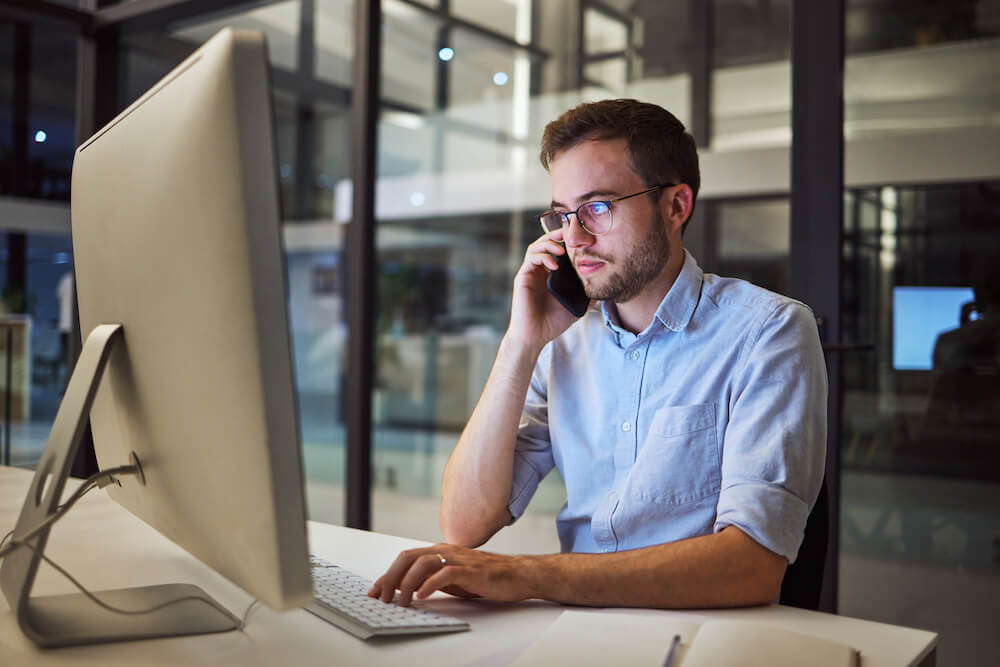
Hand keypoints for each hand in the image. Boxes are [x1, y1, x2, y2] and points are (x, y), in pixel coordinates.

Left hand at [367, 544, 531, 606]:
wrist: (516, 574)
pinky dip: (431, 584)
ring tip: (401, 601)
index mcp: (439, 551)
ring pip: (423, 563)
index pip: (406, 558)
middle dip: (391, 577)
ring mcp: (458, 559)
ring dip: (407, 583)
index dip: (387, 574)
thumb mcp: (452, 578)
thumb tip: (405, 589)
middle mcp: (446, 551)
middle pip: (409, 557)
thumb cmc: (485, 577)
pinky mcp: (471, 570)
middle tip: (382, 597)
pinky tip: (423, 596)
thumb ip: (430, 579)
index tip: (375, 591)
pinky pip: (446, 573)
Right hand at [507, 229, 589, 349]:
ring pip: (536, 247)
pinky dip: (542, 257)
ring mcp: (530, 273)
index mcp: (550, 274)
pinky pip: (531, 259)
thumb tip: (602, 288)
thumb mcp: (575, 306)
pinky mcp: (523, 277)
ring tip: (562, 249)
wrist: (535, 336)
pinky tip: (554, 265)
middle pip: (545, 243)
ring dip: (548, 243)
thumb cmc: (552, 323)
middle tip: (570, 232)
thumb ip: (586, 296)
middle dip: (556, 234)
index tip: (578, 236)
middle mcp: (539, 271)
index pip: (556, 250)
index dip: (565, 240)